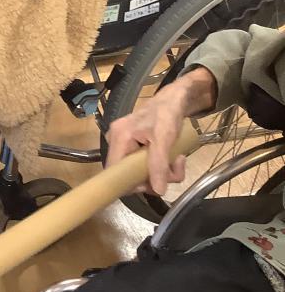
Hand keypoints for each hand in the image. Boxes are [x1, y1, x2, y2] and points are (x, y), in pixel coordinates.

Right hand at [105, 64, 215, 193]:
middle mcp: (116, 140)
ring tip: (177, 161)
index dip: (131, 184)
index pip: (114, 172)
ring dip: (160, 173)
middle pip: (127, 174)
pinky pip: (142, 165)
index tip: (152, 185)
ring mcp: (124, 143)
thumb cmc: (167, 114)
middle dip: (153, 178)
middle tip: (173, 171)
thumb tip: (158, 191)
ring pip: (138, 171)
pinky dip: (159, 166)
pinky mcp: (132, 145)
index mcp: (119, 137)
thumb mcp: (165, 138)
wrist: (174, 100)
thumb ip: (159, 164)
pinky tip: (171, 158)